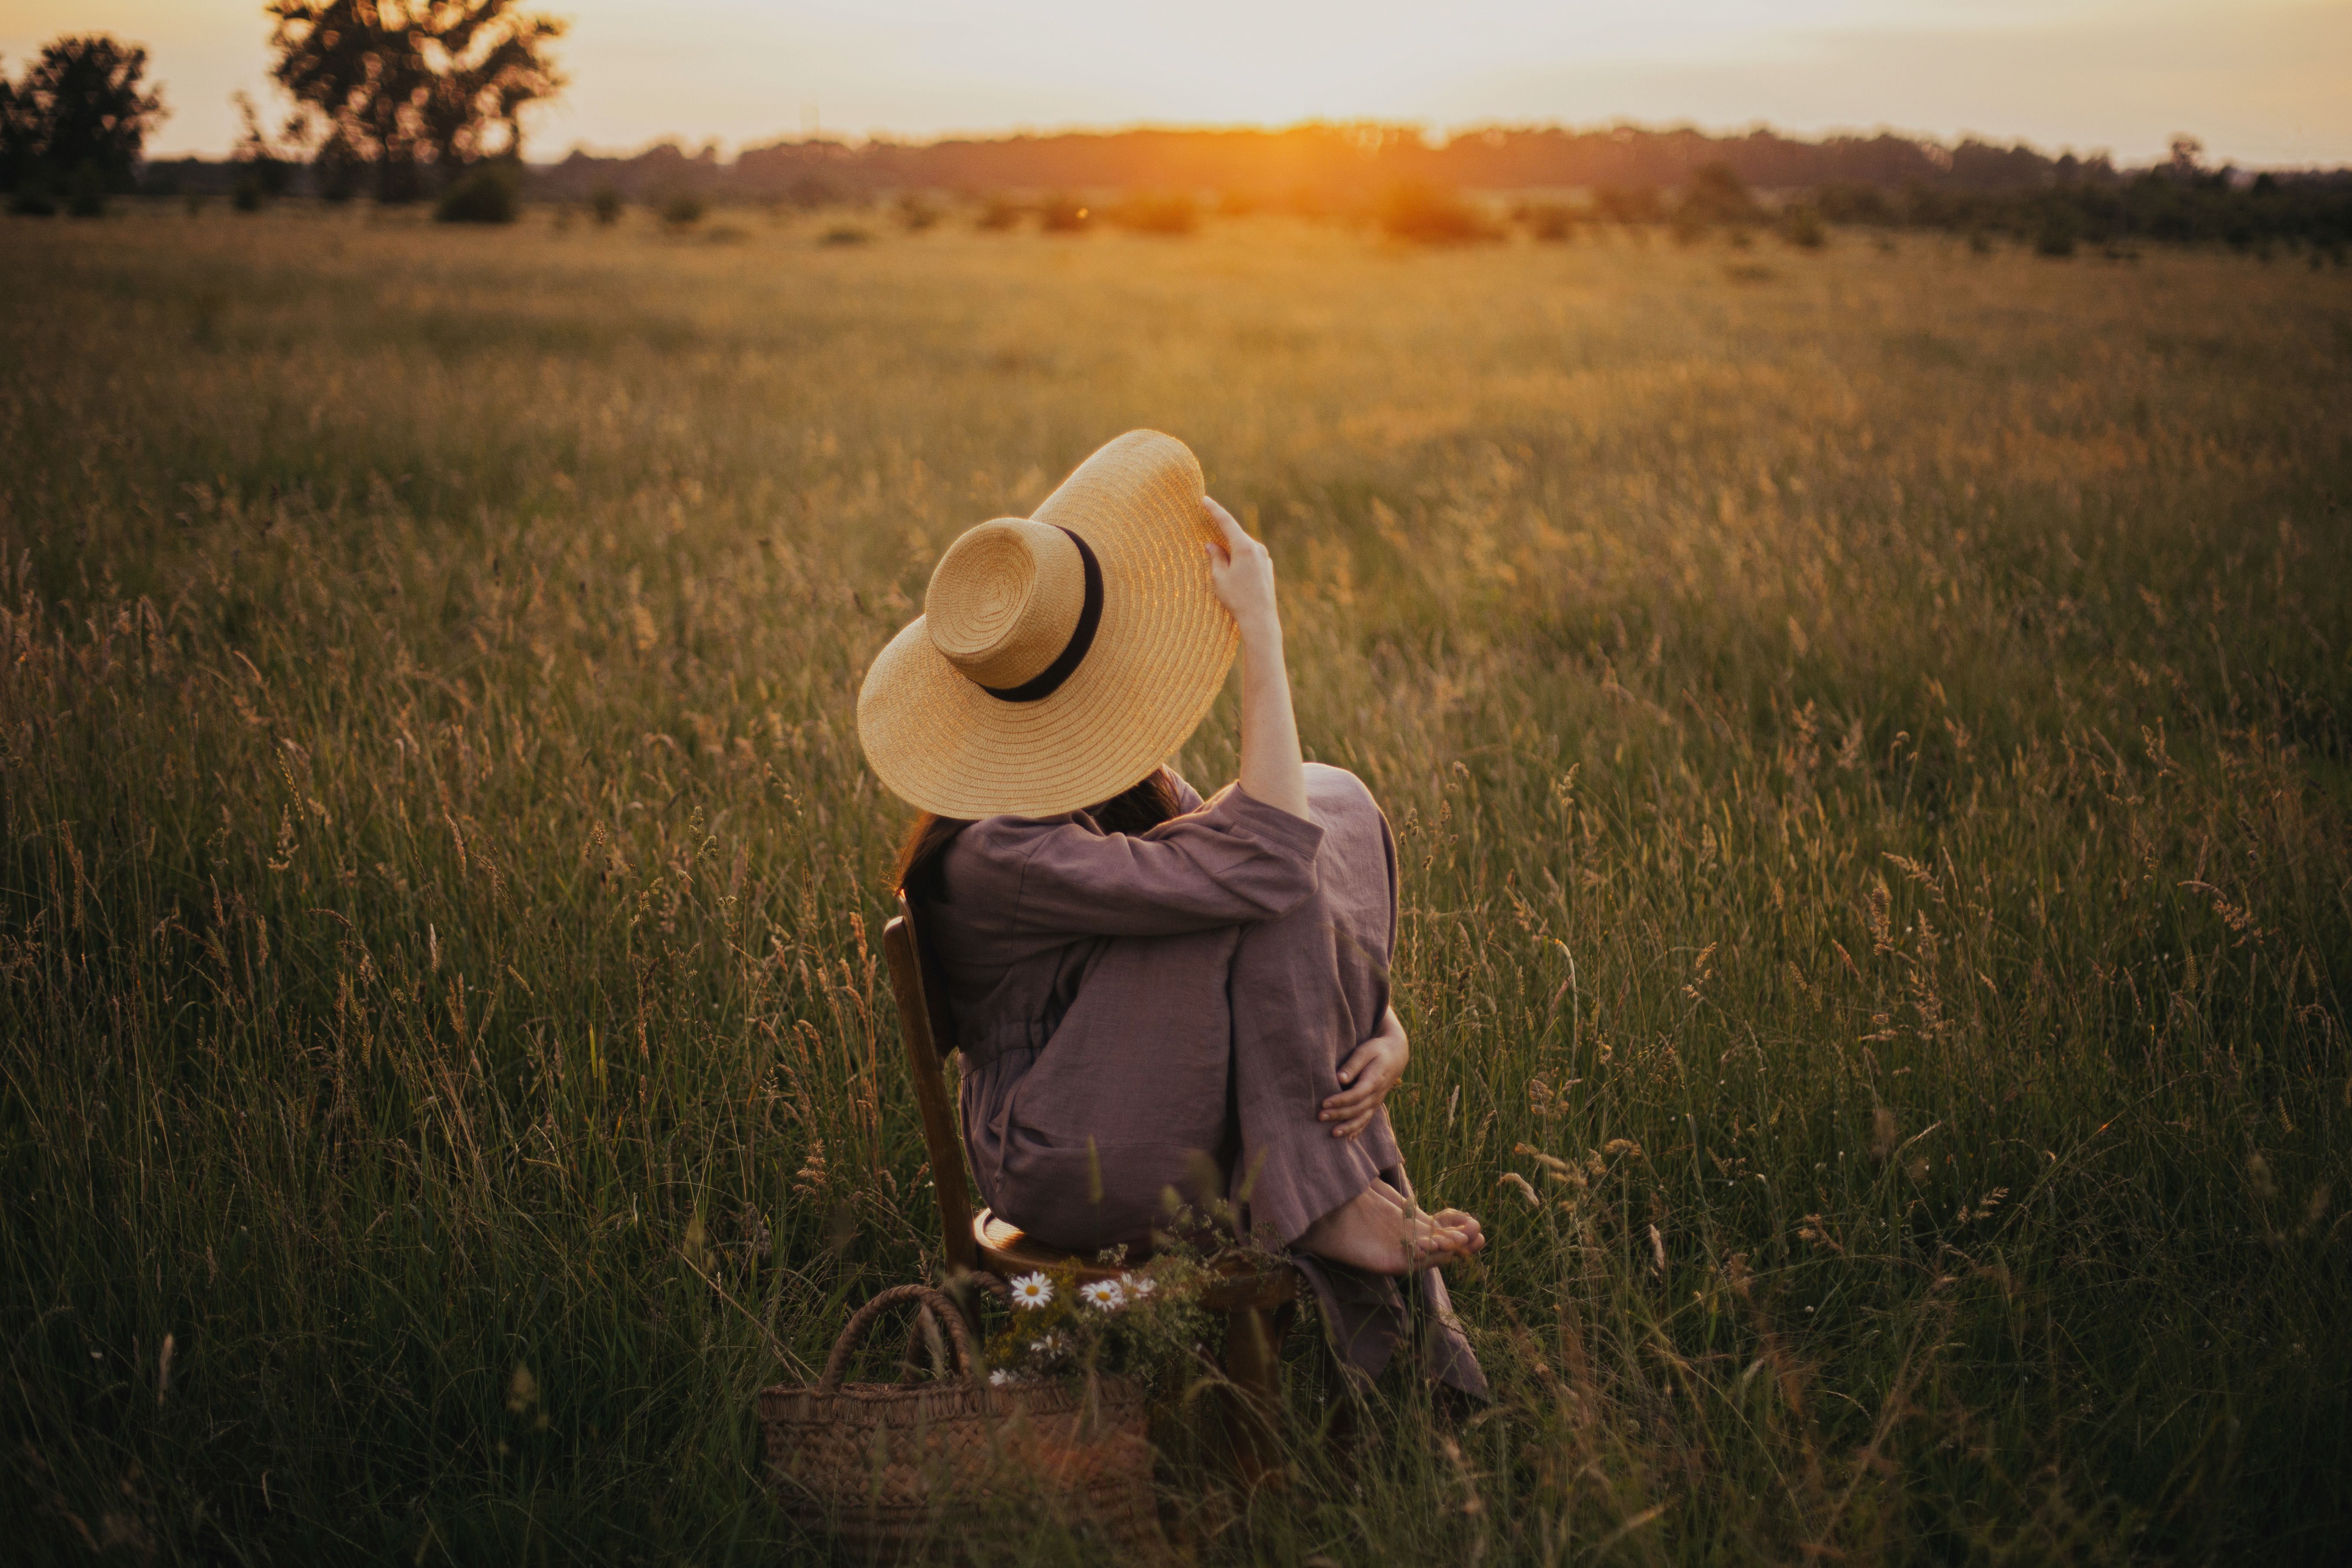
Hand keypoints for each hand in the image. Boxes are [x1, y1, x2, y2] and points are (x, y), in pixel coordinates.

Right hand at [1202, 496, 1278, 642]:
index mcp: (1244, 547)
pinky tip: (1236, 576)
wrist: (1260, 618)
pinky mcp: (1267, 567)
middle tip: (1208, 543)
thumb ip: (1215, 557)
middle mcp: (1257, 548)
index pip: (1226, 522)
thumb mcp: (1219, 578)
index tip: (1204, 499)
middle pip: (1235, 536)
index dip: (1214, 510)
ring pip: (1243, 547)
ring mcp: (1265, 557)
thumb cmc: (1237, 599)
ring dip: (1231, 551)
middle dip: (1221, 537)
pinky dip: (1240, 559)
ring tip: (1223, 570)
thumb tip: (1211, 544)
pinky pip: (1250, 557)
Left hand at [1321, 1006, 1407, 1138]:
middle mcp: (1376, 1095)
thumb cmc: (1376, 1050)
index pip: (1356, 1095)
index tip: (1324, 1103)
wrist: (1396, 1055)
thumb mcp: (1365, 1051)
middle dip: (1338, 1115)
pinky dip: (1358, 1130)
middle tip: (1320, 1117)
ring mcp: (1376, 1101)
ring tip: (1333, 1134)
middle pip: (1357, 1109)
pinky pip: (1367, 1120)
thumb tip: (1340, 1078)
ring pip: (1363, 1119)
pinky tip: (1348, 1139)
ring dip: (1348, 1128)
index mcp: (1374, 1080)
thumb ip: (1353, 1065)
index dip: (1340, 1101)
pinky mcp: (1374, 1104)